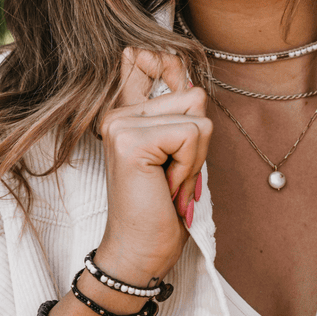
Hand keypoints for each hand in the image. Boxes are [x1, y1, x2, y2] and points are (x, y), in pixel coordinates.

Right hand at [96, 47, 211, 285]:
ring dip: (195, 157)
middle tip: (174, 173)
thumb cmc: (162, 208)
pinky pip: (192, 134)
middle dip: (198, 141)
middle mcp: (118, 114)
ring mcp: (121, 125)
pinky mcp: (131, 141)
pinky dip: (190, 166)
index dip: (169, 64)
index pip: (150, 62)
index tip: (158, 63)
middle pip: (194, 96)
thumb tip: (192, 81)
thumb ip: (179, 116)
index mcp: (127, 114)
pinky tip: (167, 187)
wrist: (140, 254)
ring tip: (170, 181)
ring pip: (198, 116)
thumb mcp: (176, 153)